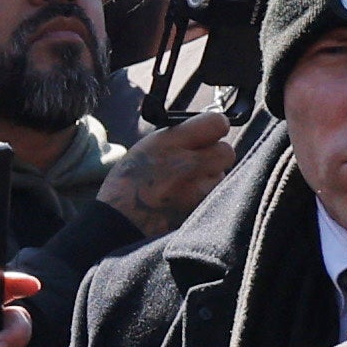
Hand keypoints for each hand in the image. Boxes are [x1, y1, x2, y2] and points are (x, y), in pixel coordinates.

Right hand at [100, 113, 235, 232]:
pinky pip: (214, 197)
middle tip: (198, 161)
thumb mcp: (148, 146)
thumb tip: (207, 130)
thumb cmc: (129, 182)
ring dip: (210, 178)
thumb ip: (180, 136)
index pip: (217, 123)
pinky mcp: (202, 212)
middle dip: (215, 154)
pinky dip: (205, 196)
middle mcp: (189, 164)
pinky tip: (186, 199)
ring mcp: (198, 191)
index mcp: (172, 143)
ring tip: (187, 184)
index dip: (214, 126)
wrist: (120, 222)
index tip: (208, 133)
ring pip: (222, 176)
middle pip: (227, 151)